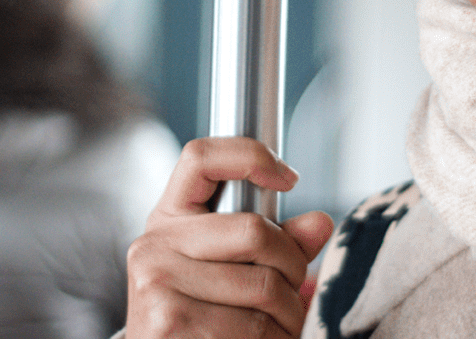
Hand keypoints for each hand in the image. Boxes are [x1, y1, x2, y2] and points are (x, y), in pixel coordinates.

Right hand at [125, 137, 334, 337]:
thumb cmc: (197, 313)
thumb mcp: (224, 267)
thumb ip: (274, 241)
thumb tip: (321, 222)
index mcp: (167, 219)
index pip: (200, 157)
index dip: (250, 155)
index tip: (289, 178)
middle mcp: (154, 246)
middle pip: (254, 230)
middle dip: (292, 263)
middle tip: (295, 287)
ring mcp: (158, 285)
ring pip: (264, 286)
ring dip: (290, 311)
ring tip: (282, 322)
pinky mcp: (170, 325)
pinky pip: (254, 327)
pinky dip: (277, 338)